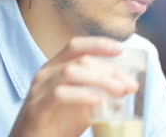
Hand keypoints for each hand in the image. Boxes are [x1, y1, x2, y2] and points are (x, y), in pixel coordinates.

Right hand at [10, 37, 138, 136]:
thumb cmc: (57, 122)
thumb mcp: (83, 103)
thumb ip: (100, 91)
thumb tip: (127, 85)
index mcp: (55, 67)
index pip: (76, 46)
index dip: (98, 44)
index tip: (121, 48)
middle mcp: (46, 73)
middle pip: (80, 61)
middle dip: (109, 71)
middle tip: (130, 84)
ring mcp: (39, 90)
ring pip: (71, 73)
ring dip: (100, 80)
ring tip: (119, 91)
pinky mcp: (36, 108)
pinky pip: (60, 94)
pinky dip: (82, 95)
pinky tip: (97, 102)